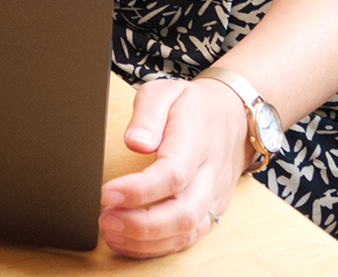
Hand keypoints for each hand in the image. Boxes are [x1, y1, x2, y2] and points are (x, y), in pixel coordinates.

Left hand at [96, 76, 252, 257]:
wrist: (232, 117)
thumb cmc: (193, 106)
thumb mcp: (165, 91)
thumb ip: (147, 114)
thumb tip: (135, 142)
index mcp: (197, 141)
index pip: (173, 173)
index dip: (139, 190)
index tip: (106, 193)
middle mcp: (210, 174)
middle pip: (183, 212)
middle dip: (141, 224)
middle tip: (105, 219)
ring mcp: (214, 196)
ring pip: (187, 231)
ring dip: (147, 241)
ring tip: (111, 232)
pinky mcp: (211, 211)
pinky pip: (189, 239)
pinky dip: (158, 247)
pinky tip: (129, 242)